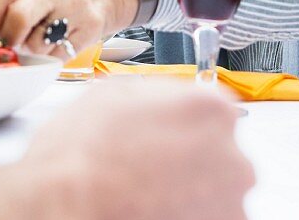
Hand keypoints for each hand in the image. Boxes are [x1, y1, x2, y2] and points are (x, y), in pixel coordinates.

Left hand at [0, 0, 136, 56]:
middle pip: (19, 17)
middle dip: (8, 37)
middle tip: (10, 41)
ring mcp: (75, 7)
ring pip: (36, 44)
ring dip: (31, 49)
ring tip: (38, 37)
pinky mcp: (88, 30)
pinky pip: (56, 56)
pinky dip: (49, 56)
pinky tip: (54, 42)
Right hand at [28, 81, 252, 219]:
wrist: (66, 207)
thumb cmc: (82, 156)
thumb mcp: (114, 93)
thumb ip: (160, 92)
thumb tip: (168, 98)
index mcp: (209, 110)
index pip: (214, 111)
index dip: (185, 123)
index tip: (169, 134)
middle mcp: (232, 156)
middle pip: (220, 152)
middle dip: (191, 159)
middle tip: (152, 167)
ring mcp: (229, 201)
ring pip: (216, 191)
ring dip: (191, 191)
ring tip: (148, 192)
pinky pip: (209, 218)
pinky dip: (187, 216)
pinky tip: (154, 210)